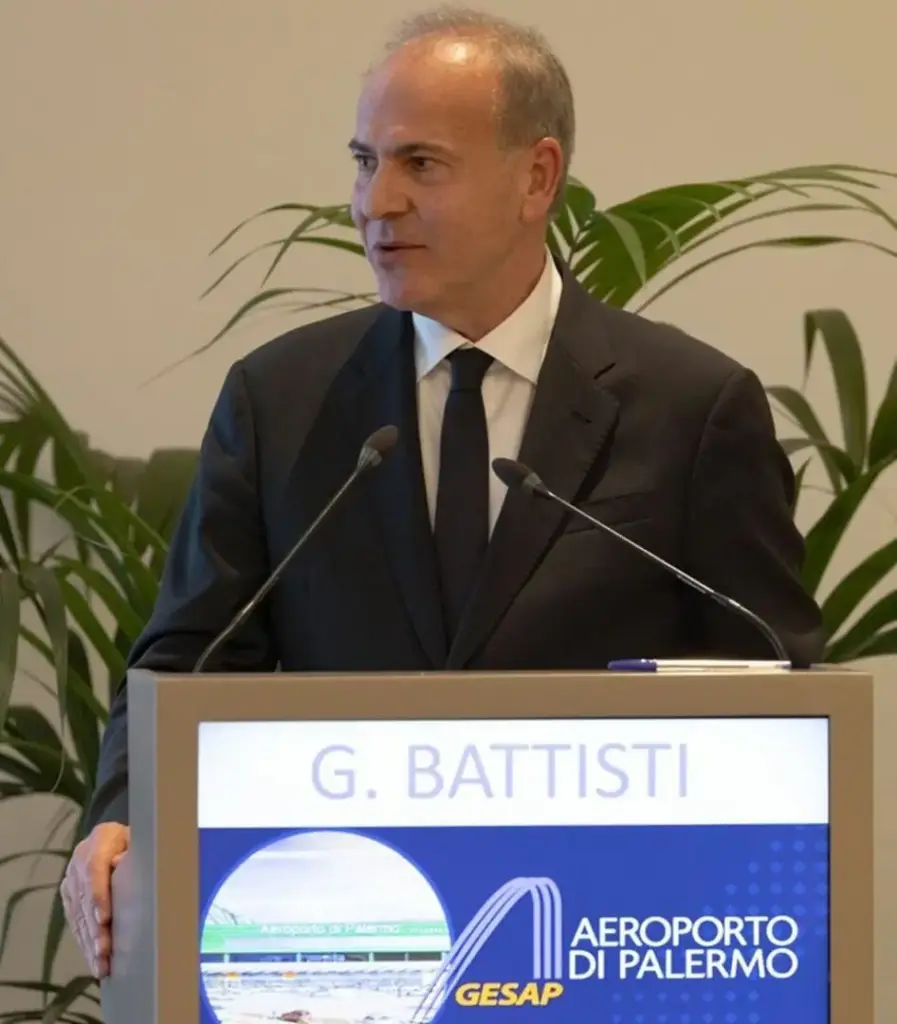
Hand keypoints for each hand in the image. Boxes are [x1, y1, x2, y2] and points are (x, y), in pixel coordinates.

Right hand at [60, 823, 129, 977]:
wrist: (123, 838)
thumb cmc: (143, 842)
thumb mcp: (146, 841)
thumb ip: (138, 852)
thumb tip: (121, 863)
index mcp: (103, 838)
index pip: (94, 867)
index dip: (98, 895)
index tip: (104, 919)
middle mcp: (82, 857)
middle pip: (84, 896)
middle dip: (94, 927)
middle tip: (104, 951)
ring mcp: (73, 876)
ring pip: (77, 912)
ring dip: (88, 940)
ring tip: (100, 964)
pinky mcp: (69, 893)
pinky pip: (74, 920)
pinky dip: (84, 940)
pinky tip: (93, 958)